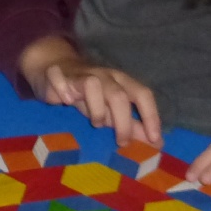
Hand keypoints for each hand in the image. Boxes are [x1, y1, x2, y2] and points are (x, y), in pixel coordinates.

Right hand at [17, 34, 161, 146]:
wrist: (54, 66)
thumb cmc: (88, 93)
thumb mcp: (111, 109)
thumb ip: (132, 125)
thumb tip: (156, 144)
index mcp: (121, 81)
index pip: (142, 94)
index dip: (151, 116)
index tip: (155, 140)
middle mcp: (104, 75)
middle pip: (118, 96)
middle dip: (123, 123)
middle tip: (122, 142)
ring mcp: (80, 73)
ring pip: (92, 85)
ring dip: (96, 109)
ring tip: (95, 123)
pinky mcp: (57, 73)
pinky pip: (59, 78)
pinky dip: (63, 90)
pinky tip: (66, 101)